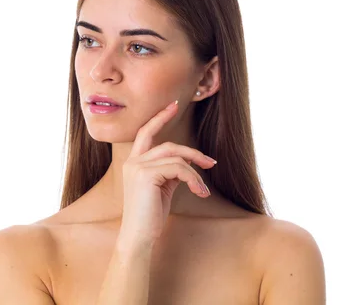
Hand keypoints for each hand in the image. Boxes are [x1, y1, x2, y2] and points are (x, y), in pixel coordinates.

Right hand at [117, 100, 216, 248]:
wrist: (139, 237)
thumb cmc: (150, 215)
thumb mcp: (162, 188)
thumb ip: (170, 171)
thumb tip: (188, 163)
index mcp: (134, 162)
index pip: (145, 132)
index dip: (159, 117)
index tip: (174, 105)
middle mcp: (132, 161)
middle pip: (167, 144)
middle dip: (191, 151)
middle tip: (210, 162)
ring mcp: (137, 167)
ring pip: (176, 157)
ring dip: (195, 171)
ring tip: (204, 189)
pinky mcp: (146, 175)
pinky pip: (179, 169)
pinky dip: (193, 180)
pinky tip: (200, 193)